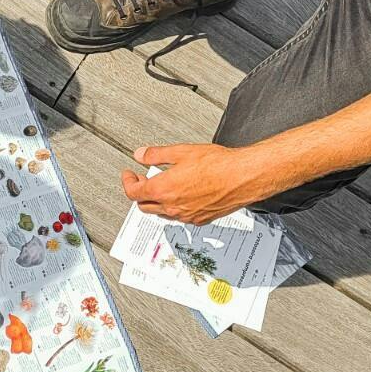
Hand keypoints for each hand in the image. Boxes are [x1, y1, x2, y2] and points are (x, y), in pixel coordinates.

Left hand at [121, 143, 268, 223]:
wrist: (243, 177)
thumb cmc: (218, 165)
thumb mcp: (182, 152)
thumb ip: (157, 154)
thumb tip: (141, 154)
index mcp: (164, 190)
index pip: (134, 192)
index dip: (128, 182)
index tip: (129, 175)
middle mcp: (172, 207)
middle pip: (144, 206)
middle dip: (140, 193)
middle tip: (143, 180)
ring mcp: (186, 216)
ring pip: (161, 213)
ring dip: (156, 201)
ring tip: (162, 186)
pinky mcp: (200, 219)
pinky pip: (179, 217)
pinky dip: (174, 207)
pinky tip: (181, 195)